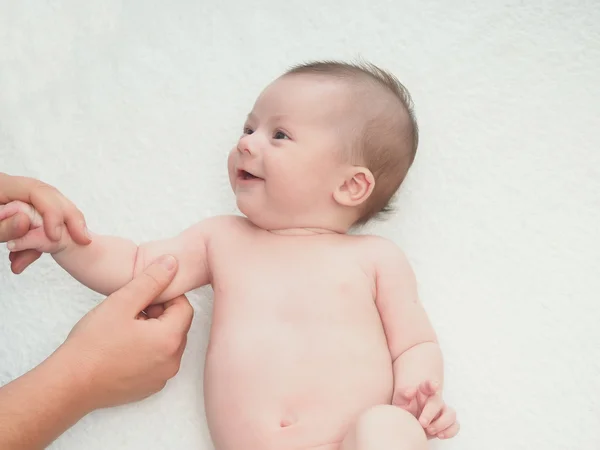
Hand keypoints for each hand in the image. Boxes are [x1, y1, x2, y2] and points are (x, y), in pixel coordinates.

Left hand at [0, 173, 89, 272]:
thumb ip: (1, 227)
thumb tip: (27, 222)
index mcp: (1, 185)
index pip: (38, 192)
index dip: (52, 213)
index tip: (57, 236)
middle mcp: (11, 188)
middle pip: (50, 197)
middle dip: (68, 218)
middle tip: (83, 238)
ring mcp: (15, 199)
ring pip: (47, 210)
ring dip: (56, 232)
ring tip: (67, 248)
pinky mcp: (16, 212)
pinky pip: (36, 222)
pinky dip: (35, 242)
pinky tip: (24, 260)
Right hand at [56, 254, 193, 409]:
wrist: (69, 385)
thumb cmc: (92, 344)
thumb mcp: (122, 303)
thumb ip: (151, 280)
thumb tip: (172, 263)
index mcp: (170, 340)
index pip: (184, 307)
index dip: (165, 296)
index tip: (142, 297)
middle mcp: (172, 362)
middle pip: (178, 326)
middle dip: (160, 313)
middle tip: (131, 311)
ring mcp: (162, 377)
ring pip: (168, 343)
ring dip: (153, 331)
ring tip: (125, 328)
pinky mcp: (149, 387)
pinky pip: (158, 361)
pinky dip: (147, 350)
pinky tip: (123, 347)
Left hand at [394, 380, 458, 439]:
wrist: (407, 425)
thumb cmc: (404, 410)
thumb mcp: (400, 402)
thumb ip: (403, 394)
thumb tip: (410, 391)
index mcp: (423, 392)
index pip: (428, 385)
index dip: (431, 384)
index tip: (434, 385)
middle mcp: (434, 400)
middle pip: (437, 402)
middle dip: (430, 413)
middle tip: (422, 423)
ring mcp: (443, 411)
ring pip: (450, 414)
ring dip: (441, 423)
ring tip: (429, 430)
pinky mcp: (447, 424)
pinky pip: (455, 426)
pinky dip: (450, 431)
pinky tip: (439, 435)